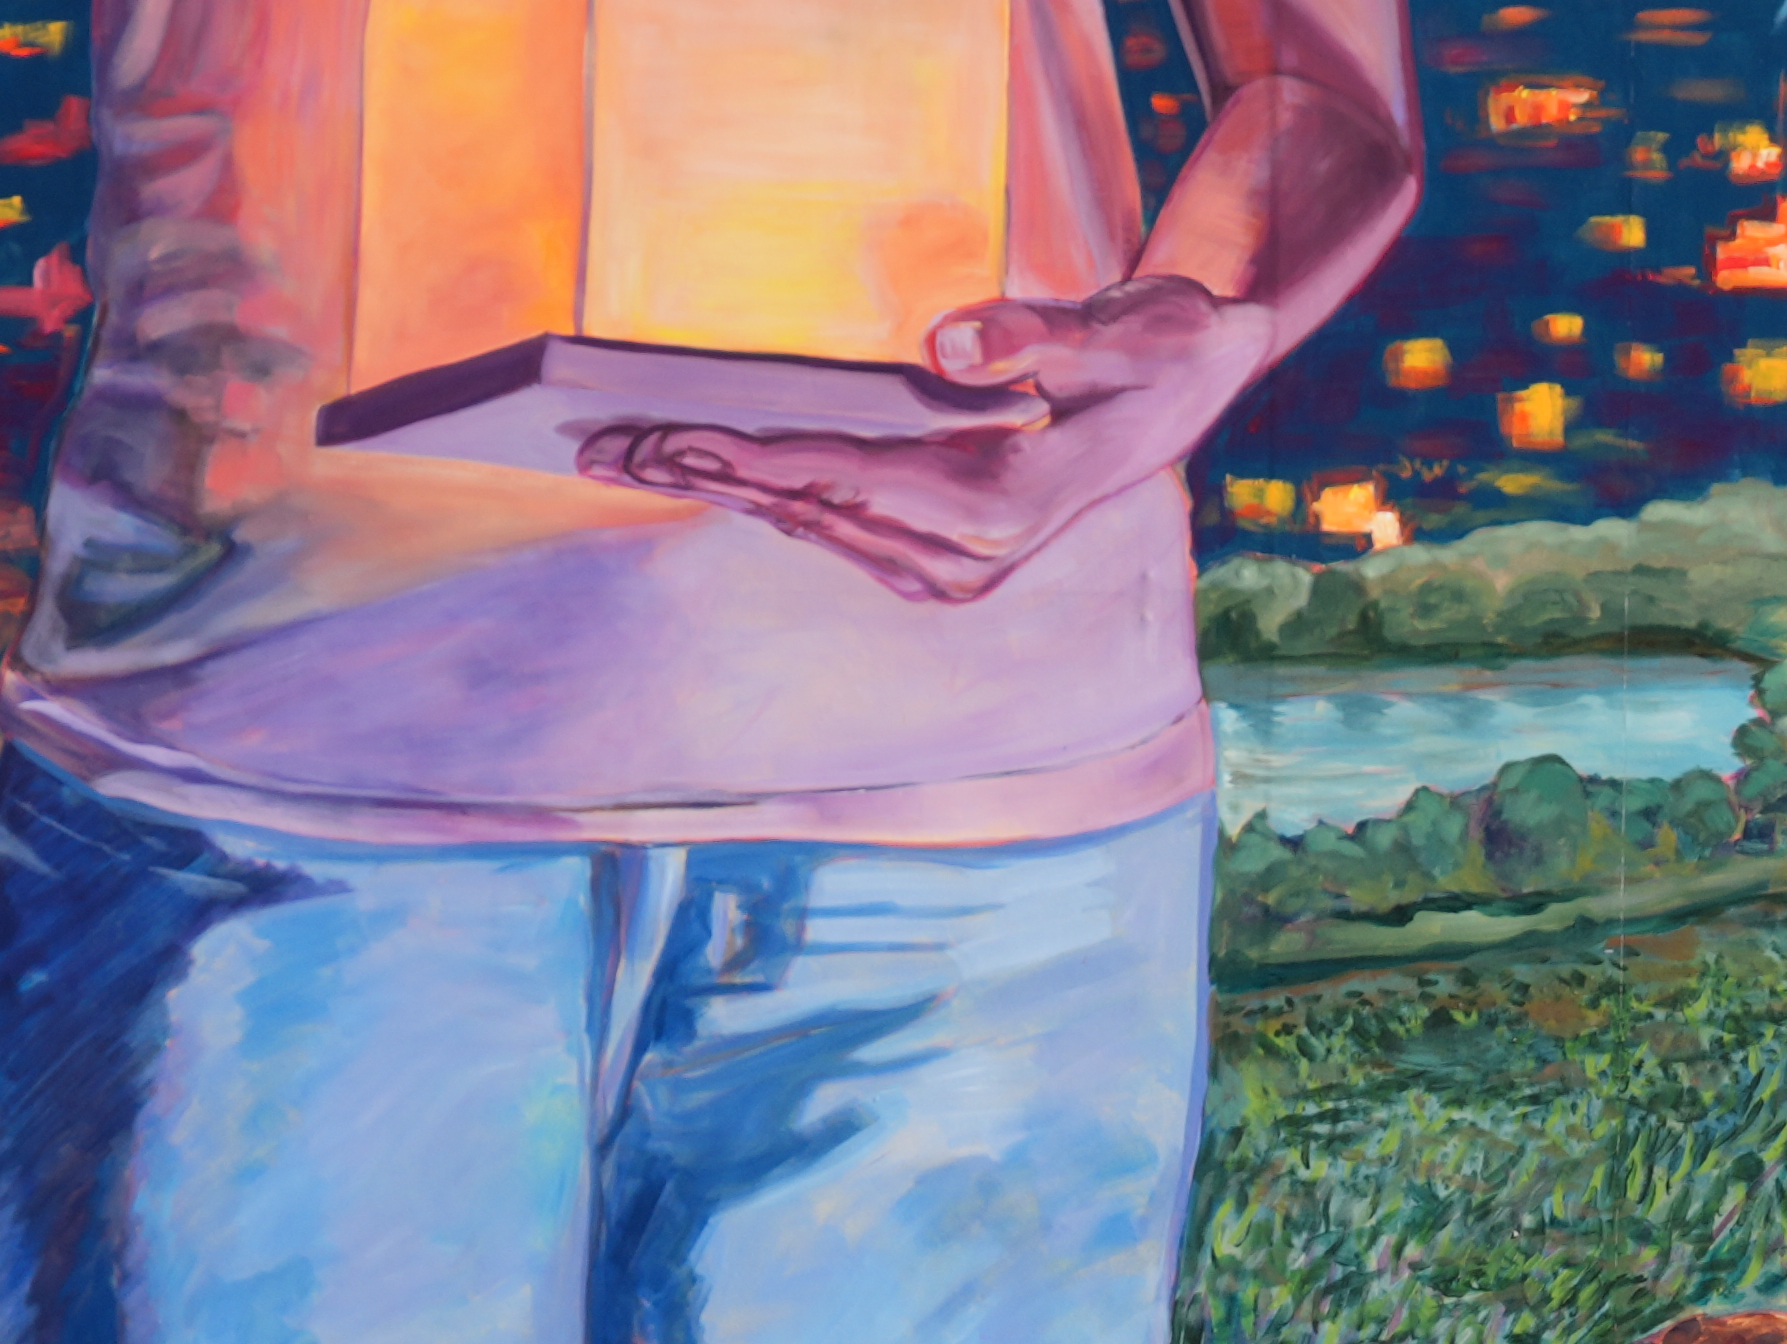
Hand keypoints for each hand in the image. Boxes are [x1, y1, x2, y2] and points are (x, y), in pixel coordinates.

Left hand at [584, 279, 1238, 606]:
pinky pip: (835, 527)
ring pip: (812, 525)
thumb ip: (1029, 337)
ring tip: (621, 456)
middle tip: (593, 447)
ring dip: (717, 491)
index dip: (747, 457)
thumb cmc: (1157, 348)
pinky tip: (702, 473)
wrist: (1192, 386)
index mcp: (1002, 509)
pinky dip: (764, 498)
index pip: (846, 477)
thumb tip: (943, 349)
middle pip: (808, 510)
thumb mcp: (1117, 330)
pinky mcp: (945, 563)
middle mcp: (970, 558)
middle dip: (699, 476)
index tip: (662, 442)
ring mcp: (956, 570)